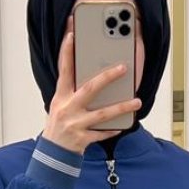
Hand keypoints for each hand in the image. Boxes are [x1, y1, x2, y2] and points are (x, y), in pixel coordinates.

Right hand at [41, 13, 141, 154]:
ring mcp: (75, 124)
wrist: (52, 154)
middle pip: (89, 89)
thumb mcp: (61, 105)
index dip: (66, 51)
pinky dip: (113, 129)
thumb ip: (74, 91)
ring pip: (102, 114)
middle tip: (123, 68)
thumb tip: (97, 76)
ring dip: (121, 107)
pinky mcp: (82, 139)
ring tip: (137, 101)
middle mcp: (68, 108)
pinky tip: (124, 124)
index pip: (64, 70)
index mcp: (61, 96)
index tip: (71, 34)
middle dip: (107, 77)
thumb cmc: (59, 125)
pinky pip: (102, 133)